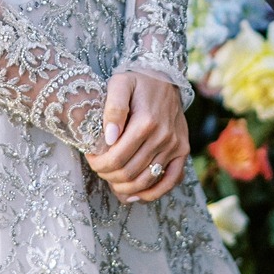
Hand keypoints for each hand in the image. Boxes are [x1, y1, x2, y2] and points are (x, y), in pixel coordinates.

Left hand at [86, 71, 188, 203]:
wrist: (165, 78)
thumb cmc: (138, 82)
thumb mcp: (120, 83)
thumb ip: (113, 108)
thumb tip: (109, 138)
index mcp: (146, 121)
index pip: (117, 157)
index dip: (99, 164)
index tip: (91, 158)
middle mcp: (163, 137)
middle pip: (130, 172)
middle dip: (108, 175)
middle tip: (99, 168)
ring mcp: (175, 146)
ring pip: (146, 180)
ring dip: (125, 187)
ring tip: (111, 180)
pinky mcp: (182, 151)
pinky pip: (170, 181)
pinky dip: (152, 193)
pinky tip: (135, 195)